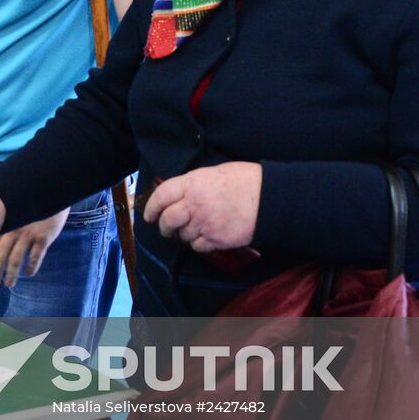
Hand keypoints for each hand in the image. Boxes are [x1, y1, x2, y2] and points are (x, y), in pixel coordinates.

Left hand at [0, 207, 70, 287]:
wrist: (50, 194)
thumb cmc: (30, 208)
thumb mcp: (14, 215)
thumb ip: (4, 229)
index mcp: (4, 225)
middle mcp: (13, 231)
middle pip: (0, 255)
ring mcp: (28, 234)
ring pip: (16, 259)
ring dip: (11, 274)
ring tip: (9, 284)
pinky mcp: (43, 237)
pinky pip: (36, 256)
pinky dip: (32, 267)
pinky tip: (29, 273)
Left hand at [143, 162, 260, 252]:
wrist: (269, 198)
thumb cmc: (245, 180)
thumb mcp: (213, 173)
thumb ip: (193, 184)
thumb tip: (179, 195)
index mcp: (192, 184)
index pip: (161, 196)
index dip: (151, 207)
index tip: (149, 215)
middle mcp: (194, 204)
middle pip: (168, 220)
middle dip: (164, 227)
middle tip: (166, 229)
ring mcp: (204, 223)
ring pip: (183, 235)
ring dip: (185, 235)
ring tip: (195, 230)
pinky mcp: (216, 239)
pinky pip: (198, 246)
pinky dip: (199, 244)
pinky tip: (207, 237)